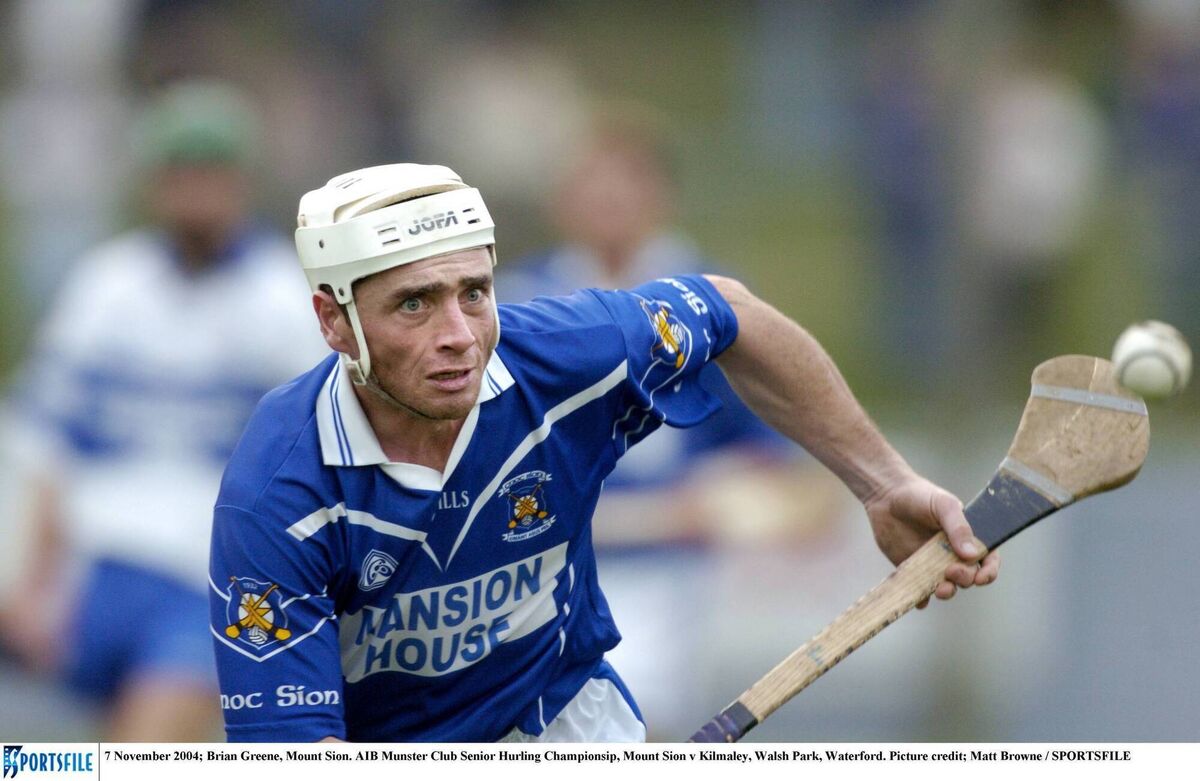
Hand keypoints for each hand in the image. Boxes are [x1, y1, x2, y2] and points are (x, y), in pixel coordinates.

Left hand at [863, 474, 1000, 606]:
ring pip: (947, 586)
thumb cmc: (919, 495)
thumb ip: (958, 527)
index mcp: (967, 537)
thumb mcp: (943, 505)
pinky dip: (922, 599)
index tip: (982, 577)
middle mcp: (953, 553)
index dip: (989, 571)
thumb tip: (972, 555)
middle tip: (950, 571)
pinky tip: (920, 599)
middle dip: (964, 579)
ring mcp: (933, 563)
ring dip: (947, 592)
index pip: (987, 559)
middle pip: (968, 576)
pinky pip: (921, 591)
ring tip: (940, 589)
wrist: (885, 496)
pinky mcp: (914, 569)